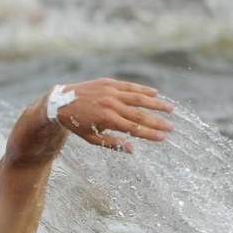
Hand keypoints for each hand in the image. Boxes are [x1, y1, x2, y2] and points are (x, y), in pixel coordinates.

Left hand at [57, 78, 173, 152]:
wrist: (60, 101)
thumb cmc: (76, 123)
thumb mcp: (91, 138)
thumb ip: (112, 143)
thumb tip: (133, 149)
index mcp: (107, 119)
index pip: (134, 128)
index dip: (150, 134)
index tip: (163, 138)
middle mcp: (110, 104)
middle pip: (140, 114)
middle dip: (157, 121)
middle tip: (172, 127)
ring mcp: (110, 92)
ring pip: (138, 97)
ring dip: (155, 103)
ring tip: (170, 108)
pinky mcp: (108, 83)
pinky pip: (129, 86)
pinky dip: (142, 89)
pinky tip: (155, 93)